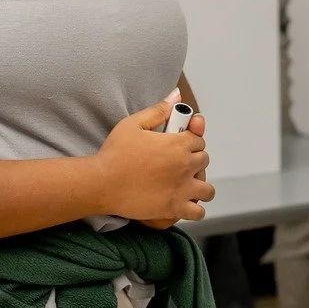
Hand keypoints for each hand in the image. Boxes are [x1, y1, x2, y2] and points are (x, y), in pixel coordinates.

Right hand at [92, 100, 213, 224]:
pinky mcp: (175, 208)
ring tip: (184, 186)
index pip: (199, 140)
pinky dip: (194, 210)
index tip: (178, 145)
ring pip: (206, 189)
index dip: (190, 141)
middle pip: (203, 161)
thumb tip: (177, 95)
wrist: (101, 183)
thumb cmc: (114, 153)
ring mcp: (182, 189)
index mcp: (178, 144)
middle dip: (193, 161)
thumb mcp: (134, 123)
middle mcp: (185, 165)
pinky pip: (198, 212)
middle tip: (175, 164)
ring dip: (199, 186)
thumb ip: (159, 110)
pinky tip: (184, 204)